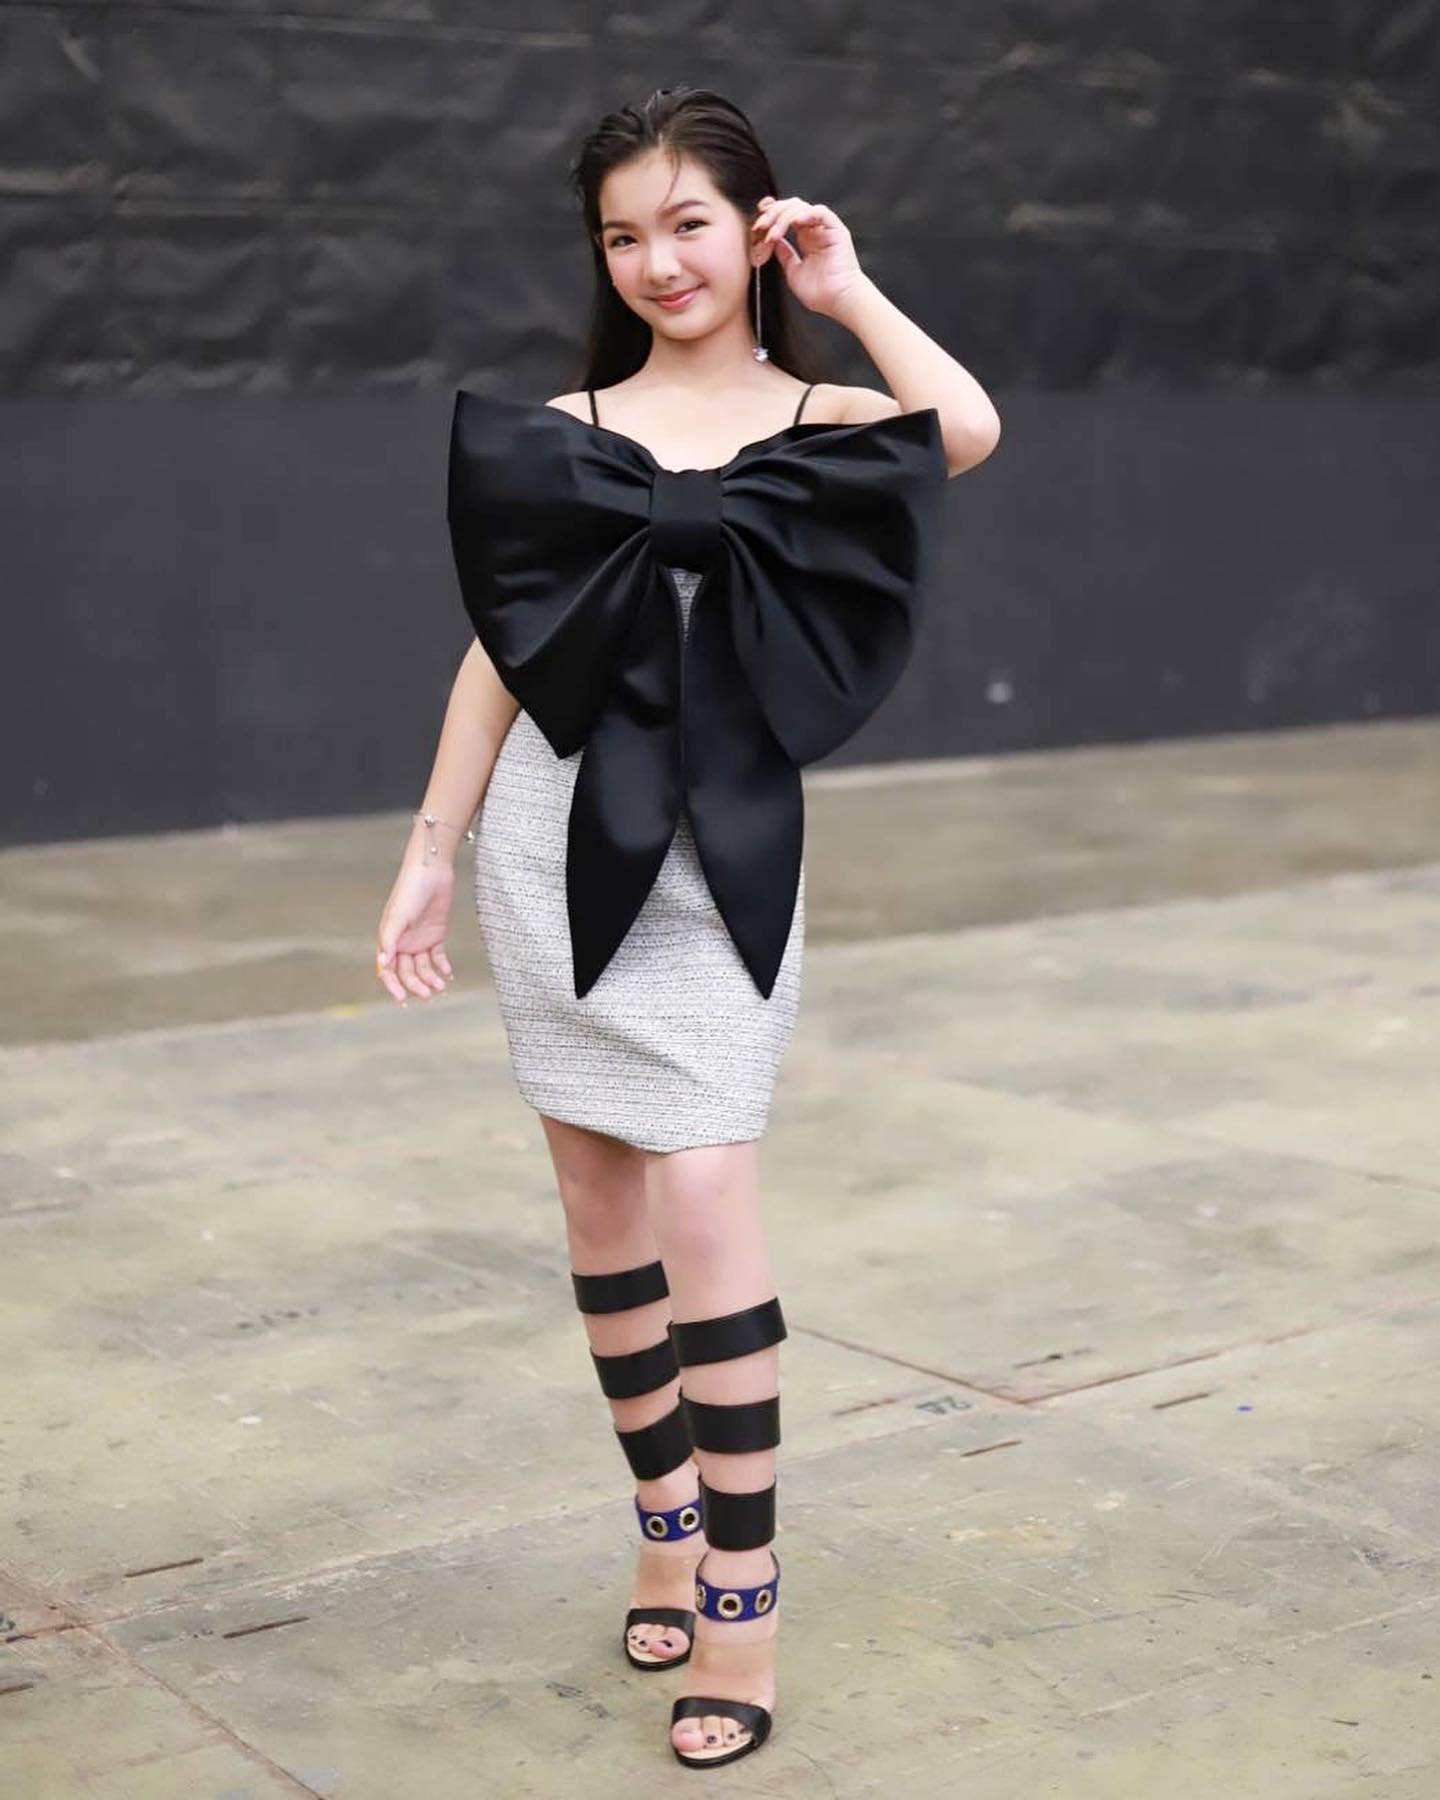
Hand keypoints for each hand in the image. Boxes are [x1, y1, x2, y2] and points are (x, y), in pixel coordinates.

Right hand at [375, 854, 454, 1004]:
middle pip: (407, 972)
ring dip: (431, 979)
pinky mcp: (436, 934)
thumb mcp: (397, 916)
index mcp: (389, 940)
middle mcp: (403, 943)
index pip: (388, 970)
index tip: (402, 999)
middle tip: (429, 993)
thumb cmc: (409, 890)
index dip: (393, 986)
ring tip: (441, 986)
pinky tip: (448, 974)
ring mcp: (419, 939)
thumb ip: (389, 940)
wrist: (432, 871)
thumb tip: (382, 965)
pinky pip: (437, 957)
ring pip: (423, 968)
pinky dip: (442, 967)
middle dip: (417, 985)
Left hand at [751, 194, 871, 319]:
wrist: (839, 301)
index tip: (757, 224)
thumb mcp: (793, 272)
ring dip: (783, 216)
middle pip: (791, 207)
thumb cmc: (821, 293)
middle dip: (773, 214)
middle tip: (761, 226)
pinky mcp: (836, 230)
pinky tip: (794, 222)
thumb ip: (784, 255)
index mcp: (806, 239)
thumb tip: (772, 242)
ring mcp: (825, 229)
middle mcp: (815, 231)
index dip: (771, 215)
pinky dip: (806, 213)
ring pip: (802, 207)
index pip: (787, 216)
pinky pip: (821, 212)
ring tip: (774, 232)